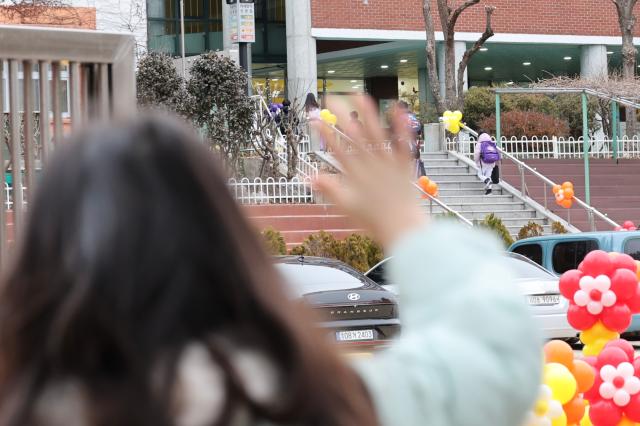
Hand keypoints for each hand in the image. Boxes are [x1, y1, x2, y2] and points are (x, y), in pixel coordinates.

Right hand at [314, 96, 426, 247]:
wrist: (402, 229)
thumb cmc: (374, 221)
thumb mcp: (346, 207)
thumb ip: (329, 189)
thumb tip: (309, 178)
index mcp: (354, 174)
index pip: (336, 149)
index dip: (324, 133)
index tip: (314, 119)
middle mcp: (370, 165)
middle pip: (353, 135)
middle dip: (340, 115)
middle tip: (330, 98)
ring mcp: (388, 163)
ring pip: (376, 133)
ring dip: (366, 113)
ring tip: (358, 95)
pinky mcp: (405, 164)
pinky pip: (403, 141)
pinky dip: (400, 124)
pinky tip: (396, 107)